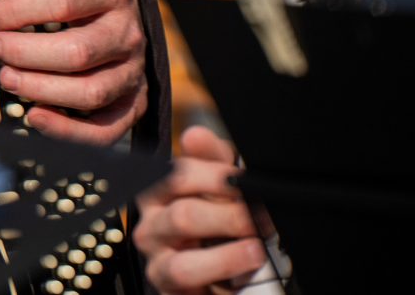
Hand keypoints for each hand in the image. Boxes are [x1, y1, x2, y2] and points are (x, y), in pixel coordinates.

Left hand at [0, 0, 148, 143]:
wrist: (127, 8)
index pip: (68, 1)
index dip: (24, 10)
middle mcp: (127, 33)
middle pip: (79, 52)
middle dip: (28, 53)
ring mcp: (130, 71)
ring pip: (93, 90)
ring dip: (44, 89)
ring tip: (7, 78)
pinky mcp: (130, 102)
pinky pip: (108, 127)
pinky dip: (72, 129)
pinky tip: (36, 117)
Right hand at [135, 126, 267, 292]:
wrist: (225, 274)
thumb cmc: (220, 225)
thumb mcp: (223, 189)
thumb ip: (215, 162)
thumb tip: (195, 135)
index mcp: (158, 192)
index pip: (176, 176)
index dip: (215, 177)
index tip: (246, 181)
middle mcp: (151, 225)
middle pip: (184, 216)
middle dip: (230, 218)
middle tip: (262, 219)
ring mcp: (158, 259)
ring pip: (184, 262)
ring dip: (227, 256)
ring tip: (257, 251)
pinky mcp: (167, 287)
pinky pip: (187, 283)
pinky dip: (219, 278)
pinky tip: (243, 273)